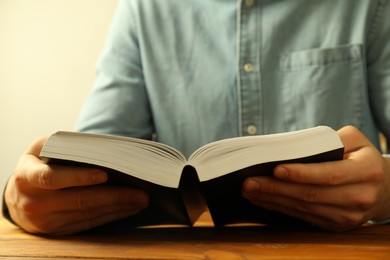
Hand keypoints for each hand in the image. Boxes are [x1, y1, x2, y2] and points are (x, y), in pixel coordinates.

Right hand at [4, 137, 148, 234]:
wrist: (17, 197)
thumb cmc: (36, 165)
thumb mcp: (41, 149)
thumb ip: (63, 146)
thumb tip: (101, 148)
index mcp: (27, 177)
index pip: (53, 178)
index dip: (79, 176)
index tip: (105, 174)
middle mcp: (35, 202)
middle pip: (80, 200)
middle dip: (115, 196)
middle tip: (141, 192)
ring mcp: (46, 221)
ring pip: (88, 214)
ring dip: (118, 208)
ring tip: (140, 200)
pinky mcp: (57, 231)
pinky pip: (88, 224)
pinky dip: (110, 216)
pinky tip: (126, 209)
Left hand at [242, 125, 389, 230]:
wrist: (384, 189)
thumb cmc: (363, 157)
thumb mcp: (357, 140)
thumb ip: (331, 139)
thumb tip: (295, 146)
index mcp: (367, 171)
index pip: (330, 174)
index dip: (302, 173)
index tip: (276, 169)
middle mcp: (359, 197)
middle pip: (311, 194)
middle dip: (276, 188)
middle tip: (249, 181)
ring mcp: (347, 216)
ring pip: (303, 208)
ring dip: (272, 200)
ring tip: (250, 190)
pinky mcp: (335, 225)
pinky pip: (303, 217)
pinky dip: (280, 208)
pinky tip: (262, 200)